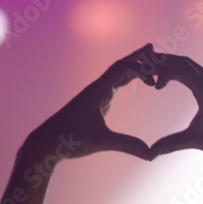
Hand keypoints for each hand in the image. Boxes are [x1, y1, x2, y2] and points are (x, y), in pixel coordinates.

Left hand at [23, 45, 154, 161]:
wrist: (46, 143)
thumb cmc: (69, 140)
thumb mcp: (101, 142)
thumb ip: (127, 145)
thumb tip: (151, 155)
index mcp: (97, 91)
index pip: (121, 69)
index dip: (140, 69)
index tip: (155, 81)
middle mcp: (96, 89)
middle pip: (119, 67)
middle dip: (136, 58)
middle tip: (152, 48)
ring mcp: (94, 96)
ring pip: (115, 76)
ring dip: (130, 68)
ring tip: (144, 61)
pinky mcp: (92, 104)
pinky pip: (111, 86)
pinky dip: (123, 81)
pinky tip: (126, 83)